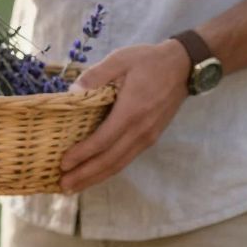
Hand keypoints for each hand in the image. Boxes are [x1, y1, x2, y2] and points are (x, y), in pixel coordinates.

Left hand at [58, 41, 191, 193]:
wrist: (183, 66)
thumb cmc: (149, 61)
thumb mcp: (120, 59)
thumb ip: (95, 75)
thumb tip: (72, 92)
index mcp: (132, 111)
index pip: (103, 140)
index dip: (82, 154)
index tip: (63, 164)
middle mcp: (141, 130)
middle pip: (110, 160)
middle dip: (85, 174)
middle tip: (63, 185)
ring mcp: (147, 137)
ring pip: (119, 164)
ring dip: (95, 177)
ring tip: (74, 187)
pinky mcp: (150, 138)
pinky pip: (126, 159)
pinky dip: (108, 170)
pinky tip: (94, 174)